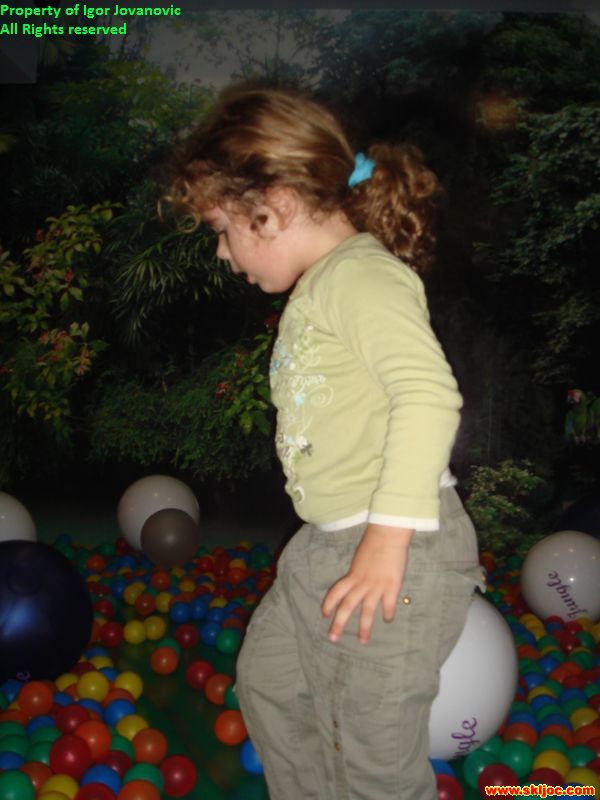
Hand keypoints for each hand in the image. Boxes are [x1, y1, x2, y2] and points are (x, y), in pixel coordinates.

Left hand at [321, 524, 413, 643]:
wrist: (388, 535)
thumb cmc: (375, 542)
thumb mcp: (360, 557)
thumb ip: (359, 572)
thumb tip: (358, 581)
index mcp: (352, 575)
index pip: (336, 592)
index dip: (329, 605)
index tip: (325, 615)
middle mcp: (361, 583)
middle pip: (347, 607)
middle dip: (339, 624)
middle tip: (333, 638)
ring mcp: (376, 587)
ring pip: (367, 612)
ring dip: (364, 628)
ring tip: (362, 641)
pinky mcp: (392, 587)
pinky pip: (388, 606)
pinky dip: (387, 614)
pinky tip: (387, 620)